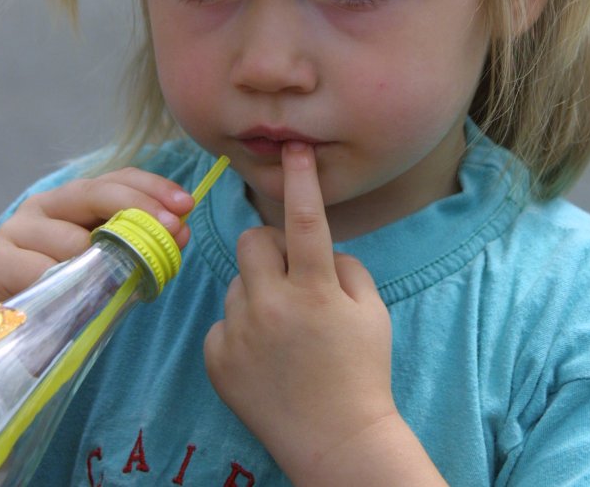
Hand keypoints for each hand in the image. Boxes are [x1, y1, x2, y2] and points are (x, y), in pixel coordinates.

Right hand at [0, 167, 193, 312]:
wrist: (9, 327)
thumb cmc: (65, 290)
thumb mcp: (104, 262)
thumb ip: (138, 245)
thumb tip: (181, 234)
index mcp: (72, 198)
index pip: (117, 178)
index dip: (154, 187)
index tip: (186, 204)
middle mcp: (43, 204)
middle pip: (95, 193)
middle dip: (140, 208)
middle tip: (172, 228)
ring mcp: (16, 230)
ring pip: (72, 240)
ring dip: (100, 264)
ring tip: (112, 286)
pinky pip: (41, 272)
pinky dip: (63, 287)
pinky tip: (71, 299)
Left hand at [204, 142, 400, 483]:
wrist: (336, 441)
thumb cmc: (362, 370)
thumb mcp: (372, 310)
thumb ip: (343, 266)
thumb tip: (314, 249)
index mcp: (316, 290)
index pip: (306, 220)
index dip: (301, 180)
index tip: (294, 148)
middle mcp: (272, 305)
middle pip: (253, 240)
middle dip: (271, 248)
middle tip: (292, 277)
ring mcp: (240, 333)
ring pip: (238, 281)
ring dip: (258, 291)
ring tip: (282, 330)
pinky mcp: (216, 357)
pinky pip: (223, 320)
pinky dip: (241, 328)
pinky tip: (264, 355)